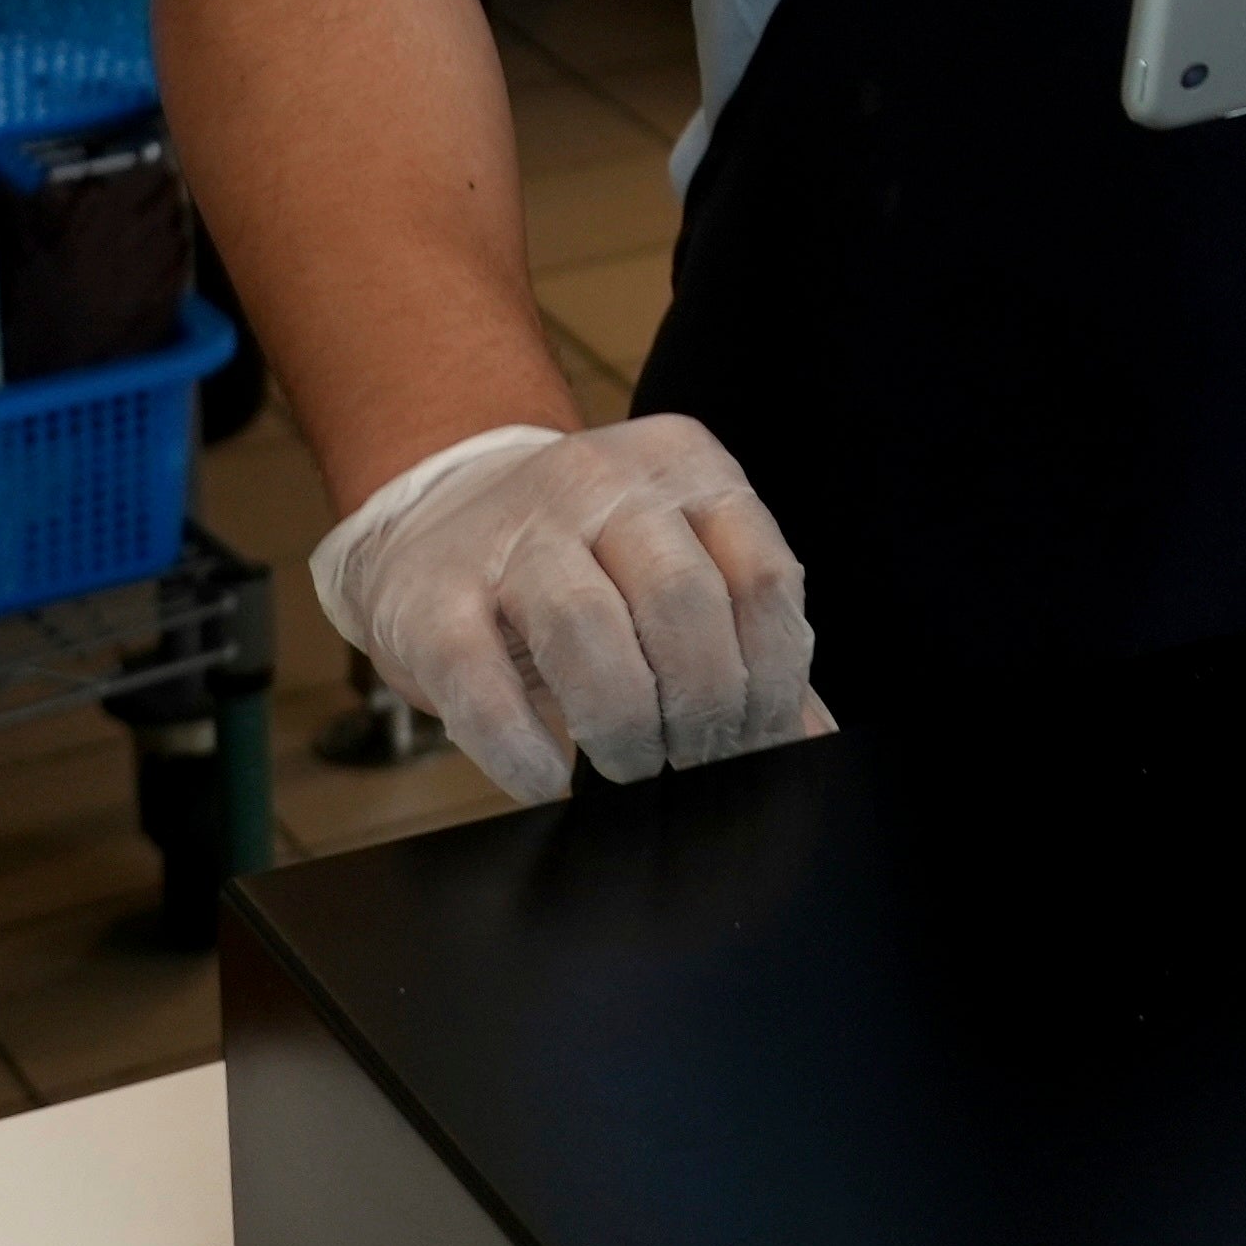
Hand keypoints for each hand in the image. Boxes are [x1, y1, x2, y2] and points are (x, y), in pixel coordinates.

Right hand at [309, 413, 822, 798]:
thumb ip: (748, 642)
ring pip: (587, 630)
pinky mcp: (431, 593)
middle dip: (705, 707)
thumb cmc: (584, 562)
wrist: (435, 519)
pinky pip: (481, 679)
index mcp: (683, 467)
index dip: (773, 677)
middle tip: (698, 761)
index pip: (762, 575)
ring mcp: (511, 530)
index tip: (760, 740)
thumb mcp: (674, 568)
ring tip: (634, 765)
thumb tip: (814, 741)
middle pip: (683, 603)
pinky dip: (520, 748)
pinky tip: (545, 778)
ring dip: (624, 726)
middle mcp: (601, 480)